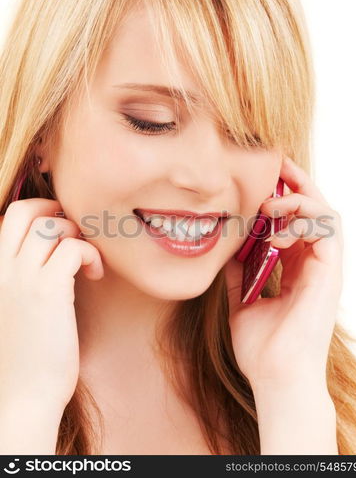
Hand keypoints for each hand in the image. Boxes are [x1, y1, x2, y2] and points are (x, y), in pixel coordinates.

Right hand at [0, 198, 103, 411]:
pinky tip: (95, 274)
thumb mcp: (11, 307)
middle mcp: (0, 268)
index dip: (36, 216)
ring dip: (77, 233)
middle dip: (55, 210)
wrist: (22, 396)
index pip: (6, 220)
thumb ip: (20, 278)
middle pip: (25, 211)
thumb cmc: (23, 355)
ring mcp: (22, 277)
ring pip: (52, 225)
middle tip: (74, 230)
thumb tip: (49, 254)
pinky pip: (74, 248)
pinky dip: (90, 254)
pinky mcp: (49, 290)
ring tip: (87, 258)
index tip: (58, 231)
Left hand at [225, 155, 342, 391]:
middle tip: (277, 165)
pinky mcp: (330, 274)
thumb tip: (225, 250)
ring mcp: (325, 269)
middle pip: (315, 210)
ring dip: (299, 200)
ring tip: (271, 202)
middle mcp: (313, 264)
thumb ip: (237, 274)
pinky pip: (327, 233)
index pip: (295, 222)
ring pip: (326, 214)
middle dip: (298, 184)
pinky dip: (303, 223)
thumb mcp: (241, 301)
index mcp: (296, 269)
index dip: (284, 196)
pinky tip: (276, 231)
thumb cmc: (262, 347)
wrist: (276, 378)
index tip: (264, 178)